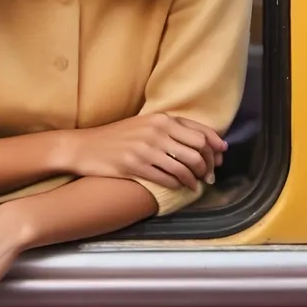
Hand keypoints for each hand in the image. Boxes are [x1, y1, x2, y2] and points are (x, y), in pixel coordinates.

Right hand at [61, 114, 226, 190]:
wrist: (85, 147)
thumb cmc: (117, 137)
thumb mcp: (144, 125)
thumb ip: (170, 130)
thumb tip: (201, 142)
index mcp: (161, 118)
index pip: (200, 131)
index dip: (215, 146)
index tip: (221, 156)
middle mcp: (156, 131)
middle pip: (197, 150)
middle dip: (208, 166)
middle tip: (209, 176)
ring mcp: (146, 148)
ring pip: (185, 166)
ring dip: (195, 179)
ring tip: (196, 185)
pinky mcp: (136, 166)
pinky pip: (167, 178)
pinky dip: (178, 186)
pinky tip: (180, 188)